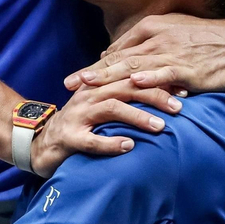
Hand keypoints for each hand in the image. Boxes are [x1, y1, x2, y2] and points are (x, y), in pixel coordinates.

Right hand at [27, 79, 181, 177]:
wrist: (39, 142)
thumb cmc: (80, 124)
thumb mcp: (102, 105)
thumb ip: (125, 96)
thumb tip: (163, 93)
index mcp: (99, 85)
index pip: (132, 76)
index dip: (158, 81)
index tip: (184, 88)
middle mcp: (89, 95)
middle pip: (126, 87)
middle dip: (155, 95)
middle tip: (180, 106)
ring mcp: (78, 116)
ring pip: (111, 108)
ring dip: (138, 116)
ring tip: (160, 126)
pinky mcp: (68, 138)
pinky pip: (92, 140)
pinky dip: (111, 143)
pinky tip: (129, 146)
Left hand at [65, 13, 224, 96]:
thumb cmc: (204, 41)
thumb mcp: (171, 34)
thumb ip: (143, 44)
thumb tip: (115, 56)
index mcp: (151, 29)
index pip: (116, 50)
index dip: (94, 66)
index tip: (75, 79)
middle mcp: (157, 39)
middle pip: (118, 59)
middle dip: (92, 73)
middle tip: (69, 84)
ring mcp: (171, 53)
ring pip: (134, 67)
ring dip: (110, 76)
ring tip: (89, 84)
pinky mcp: (187, 67)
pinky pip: (165, 73)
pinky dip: (149, 77)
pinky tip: (135, 82)